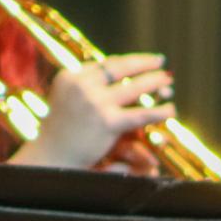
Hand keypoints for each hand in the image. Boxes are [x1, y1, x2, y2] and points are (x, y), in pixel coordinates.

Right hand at [17, 53, 176, 169]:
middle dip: (144, 64)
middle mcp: (82, 84)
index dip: (126, 62)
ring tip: (168, 83)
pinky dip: (158, 111)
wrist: (50, 159)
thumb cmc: (60, 135)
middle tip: (161, 62)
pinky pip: (140, 114)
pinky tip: (170, 110)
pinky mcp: (107, 122)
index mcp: (71, 77)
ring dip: (155, 83)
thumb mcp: (67, 101)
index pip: (105, 64)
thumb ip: (87, 88)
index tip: (141, 62)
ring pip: (134, 88)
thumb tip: (115, 73)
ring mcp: (95, 102)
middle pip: (121, 68)